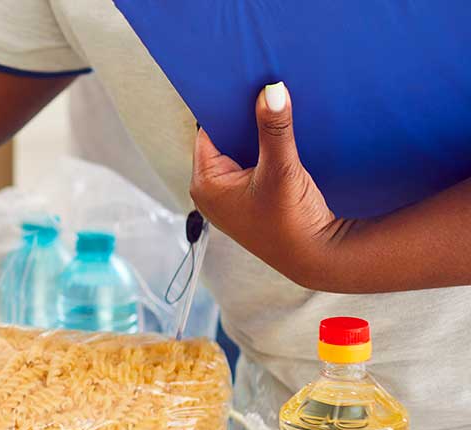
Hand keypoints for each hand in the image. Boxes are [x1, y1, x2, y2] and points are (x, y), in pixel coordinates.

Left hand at [190, 81, 356, 288]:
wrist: (316, 256)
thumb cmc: (291, 222)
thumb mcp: (281, 169)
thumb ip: (275, 128)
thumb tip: (271, 89)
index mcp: (205, 183)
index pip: (208, 131)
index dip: (225, 107)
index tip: (241, 82)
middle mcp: (210, 190)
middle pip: (223, 139)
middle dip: (243, 118)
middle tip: (262, 87)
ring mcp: (229, 195)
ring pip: (240, 151)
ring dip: (256, 133)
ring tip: (274, 104)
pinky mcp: (248, 198)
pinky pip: (252, 163)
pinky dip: (264, 149)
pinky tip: (281, 132)